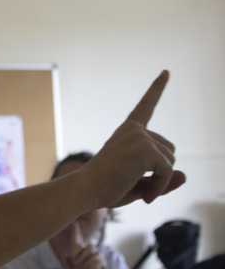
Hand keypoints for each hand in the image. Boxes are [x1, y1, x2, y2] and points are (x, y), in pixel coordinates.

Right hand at [66, 223, 106, 268]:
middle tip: (95, 267)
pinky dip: (103, 266)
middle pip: (92, 247)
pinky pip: (101, 259)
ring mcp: (82, 262)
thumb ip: (87, 255)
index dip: (75, 231)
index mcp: (74, 256)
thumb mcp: (85, 265)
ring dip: (101, 262)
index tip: (75, 222)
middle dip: (97, 256)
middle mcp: (76, 258)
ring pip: (97, 253)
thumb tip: (89, 245)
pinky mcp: (89, 266)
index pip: (74, 241)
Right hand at [78, 71, 184, 209]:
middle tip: (142, 189)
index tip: (166, 72)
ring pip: (170, 162)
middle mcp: (135, 130)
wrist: (84, 190)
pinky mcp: (146, 149)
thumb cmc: (105, 188)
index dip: (157, 89)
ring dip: (161, 181)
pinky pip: (167, 171)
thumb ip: (162, 180)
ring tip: (140, 192)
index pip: (146, 106)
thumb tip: (185, 175)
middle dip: (161, 173)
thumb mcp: (138, 184)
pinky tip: (145, 196)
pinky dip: (160, 187)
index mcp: (127, 132)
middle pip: (169, 151)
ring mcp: (141, 137)